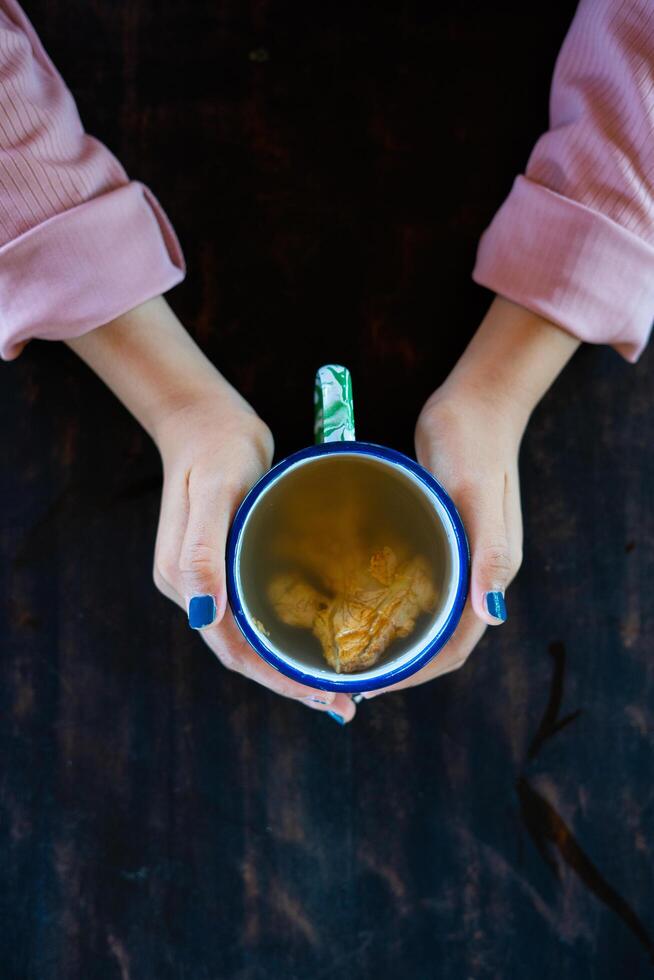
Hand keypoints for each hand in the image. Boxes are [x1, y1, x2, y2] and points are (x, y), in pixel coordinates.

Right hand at [152, 389, 356, 720]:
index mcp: (185, 582)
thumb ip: (203, 553)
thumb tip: (203, 615)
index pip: (233, 648)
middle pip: (244, 653)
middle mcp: (195, 590)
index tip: (321, 694)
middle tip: (342, 704)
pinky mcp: (230, 565)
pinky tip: (318, 640)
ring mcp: (212, 580)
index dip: (277, 678)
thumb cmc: (217, 450)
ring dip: (291, 666)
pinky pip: (260, 613)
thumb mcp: (214, 495)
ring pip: (253, 638)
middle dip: (291, 683)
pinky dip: (288, 635)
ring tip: (337, 688)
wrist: (208, 419)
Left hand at [362, 295, 579, 697]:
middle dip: (398, 666)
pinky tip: (354, 604)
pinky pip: (415, 587)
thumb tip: (493, 614)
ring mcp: (458, 558)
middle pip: (439, 641)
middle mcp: (476, 575)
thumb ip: (487, 553)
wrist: (476, 402)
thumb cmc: (475, 443)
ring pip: (425, 618)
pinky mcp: (439, 539)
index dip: (415, 672)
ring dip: (392, 641)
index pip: (455, 645)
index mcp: (490, 574)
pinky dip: (389, 607)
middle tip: (349, 675)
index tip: (371, 684)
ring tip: (347, 651)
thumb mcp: (476, 494)